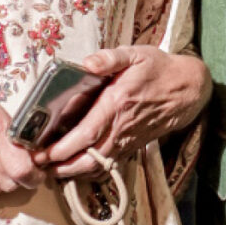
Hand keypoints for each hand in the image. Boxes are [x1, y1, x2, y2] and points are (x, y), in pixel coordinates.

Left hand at [36, 46, 210, 177]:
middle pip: (89, 156)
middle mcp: (121, 126)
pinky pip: (108, 163)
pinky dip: (91, 170)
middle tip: (40, 165)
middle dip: (62, 165)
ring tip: (52, 169)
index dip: (65, 146)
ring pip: (98, 164)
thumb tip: (88, 62)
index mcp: (118, 102)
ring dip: (74, 171)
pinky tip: (76, 166)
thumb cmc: (157, 68)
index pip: (87, 132)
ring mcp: (127, 139)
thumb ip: (110, 57)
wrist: (185, 89)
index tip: (44, 152)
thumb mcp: (135, 53)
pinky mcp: (132, 145)